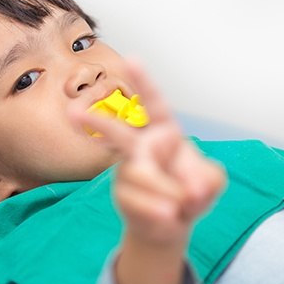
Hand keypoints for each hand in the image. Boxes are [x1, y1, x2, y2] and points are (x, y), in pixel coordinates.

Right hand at [72, 59, 225, 245]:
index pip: (154, 103)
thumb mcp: (211, 181)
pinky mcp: (122, 193)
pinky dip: (155, 210)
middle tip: (72, 114)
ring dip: (164, 192)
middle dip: (98, 123)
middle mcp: (141, 146)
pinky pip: (135, 200)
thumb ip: (208, 179)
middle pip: (117, 132)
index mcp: (164, 132)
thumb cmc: (191, 190)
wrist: (173, 223)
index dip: (143, 82)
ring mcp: (127, 169)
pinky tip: (167, 216)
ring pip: (138, 175)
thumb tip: (193, 188)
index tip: (131, 59)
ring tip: (178, 209)